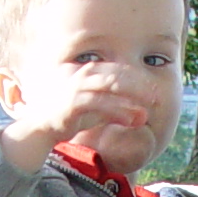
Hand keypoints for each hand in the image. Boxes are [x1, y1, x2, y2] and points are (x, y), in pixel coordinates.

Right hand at [0, 68, 150, 175]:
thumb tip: (143, 116)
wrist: (41, 128)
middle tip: (156, 96)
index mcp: (88, 70)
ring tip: (148, 107)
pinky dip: (118, 111)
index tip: (154, 88)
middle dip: (140, 85)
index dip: (139, 78)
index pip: (119, 69)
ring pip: (111, 86)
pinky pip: (101, 104)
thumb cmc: (69, 116)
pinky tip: (131, 119)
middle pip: (119, 74)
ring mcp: (77, 87)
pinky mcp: (73, 104)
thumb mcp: (97, 111)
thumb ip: (119, 110)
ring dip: (133, 96)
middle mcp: (83, 74)